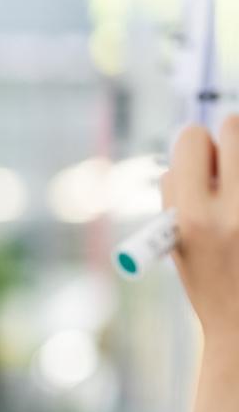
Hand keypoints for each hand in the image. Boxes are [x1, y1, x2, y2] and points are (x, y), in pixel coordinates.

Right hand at [164, 120, 238, 345]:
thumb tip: (195, 140)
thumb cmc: (215, 285)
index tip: (203, 159)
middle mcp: (235, 211)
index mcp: (194, 217)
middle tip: (232, 168)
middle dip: (231, 142)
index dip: (195, 145)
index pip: (192, 138)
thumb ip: (179, 193)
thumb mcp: (179, 245)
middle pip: (234, 127)